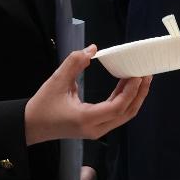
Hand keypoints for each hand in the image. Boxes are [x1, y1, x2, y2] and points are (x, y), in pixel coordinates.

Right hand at [24, 47, 151, 143]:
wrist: (32, 125)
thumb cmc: (42, 105)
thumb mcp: (56, 81)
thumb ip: (74, 63)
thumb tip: (92, 49)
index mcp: (86, 118)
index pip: (117, 107)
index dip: (130, 91)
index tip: (138, 75)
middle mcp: (95, 128)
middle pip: (126, 113)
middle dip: (139, 94)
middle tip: (147, 74)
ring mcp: (96, 130)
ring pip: (123, 116)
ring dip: (134, 97)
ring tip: (141, 78)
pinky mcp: (95, 128)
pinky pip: (116, 115)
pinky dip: (125, 100)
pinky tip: (126, 85)